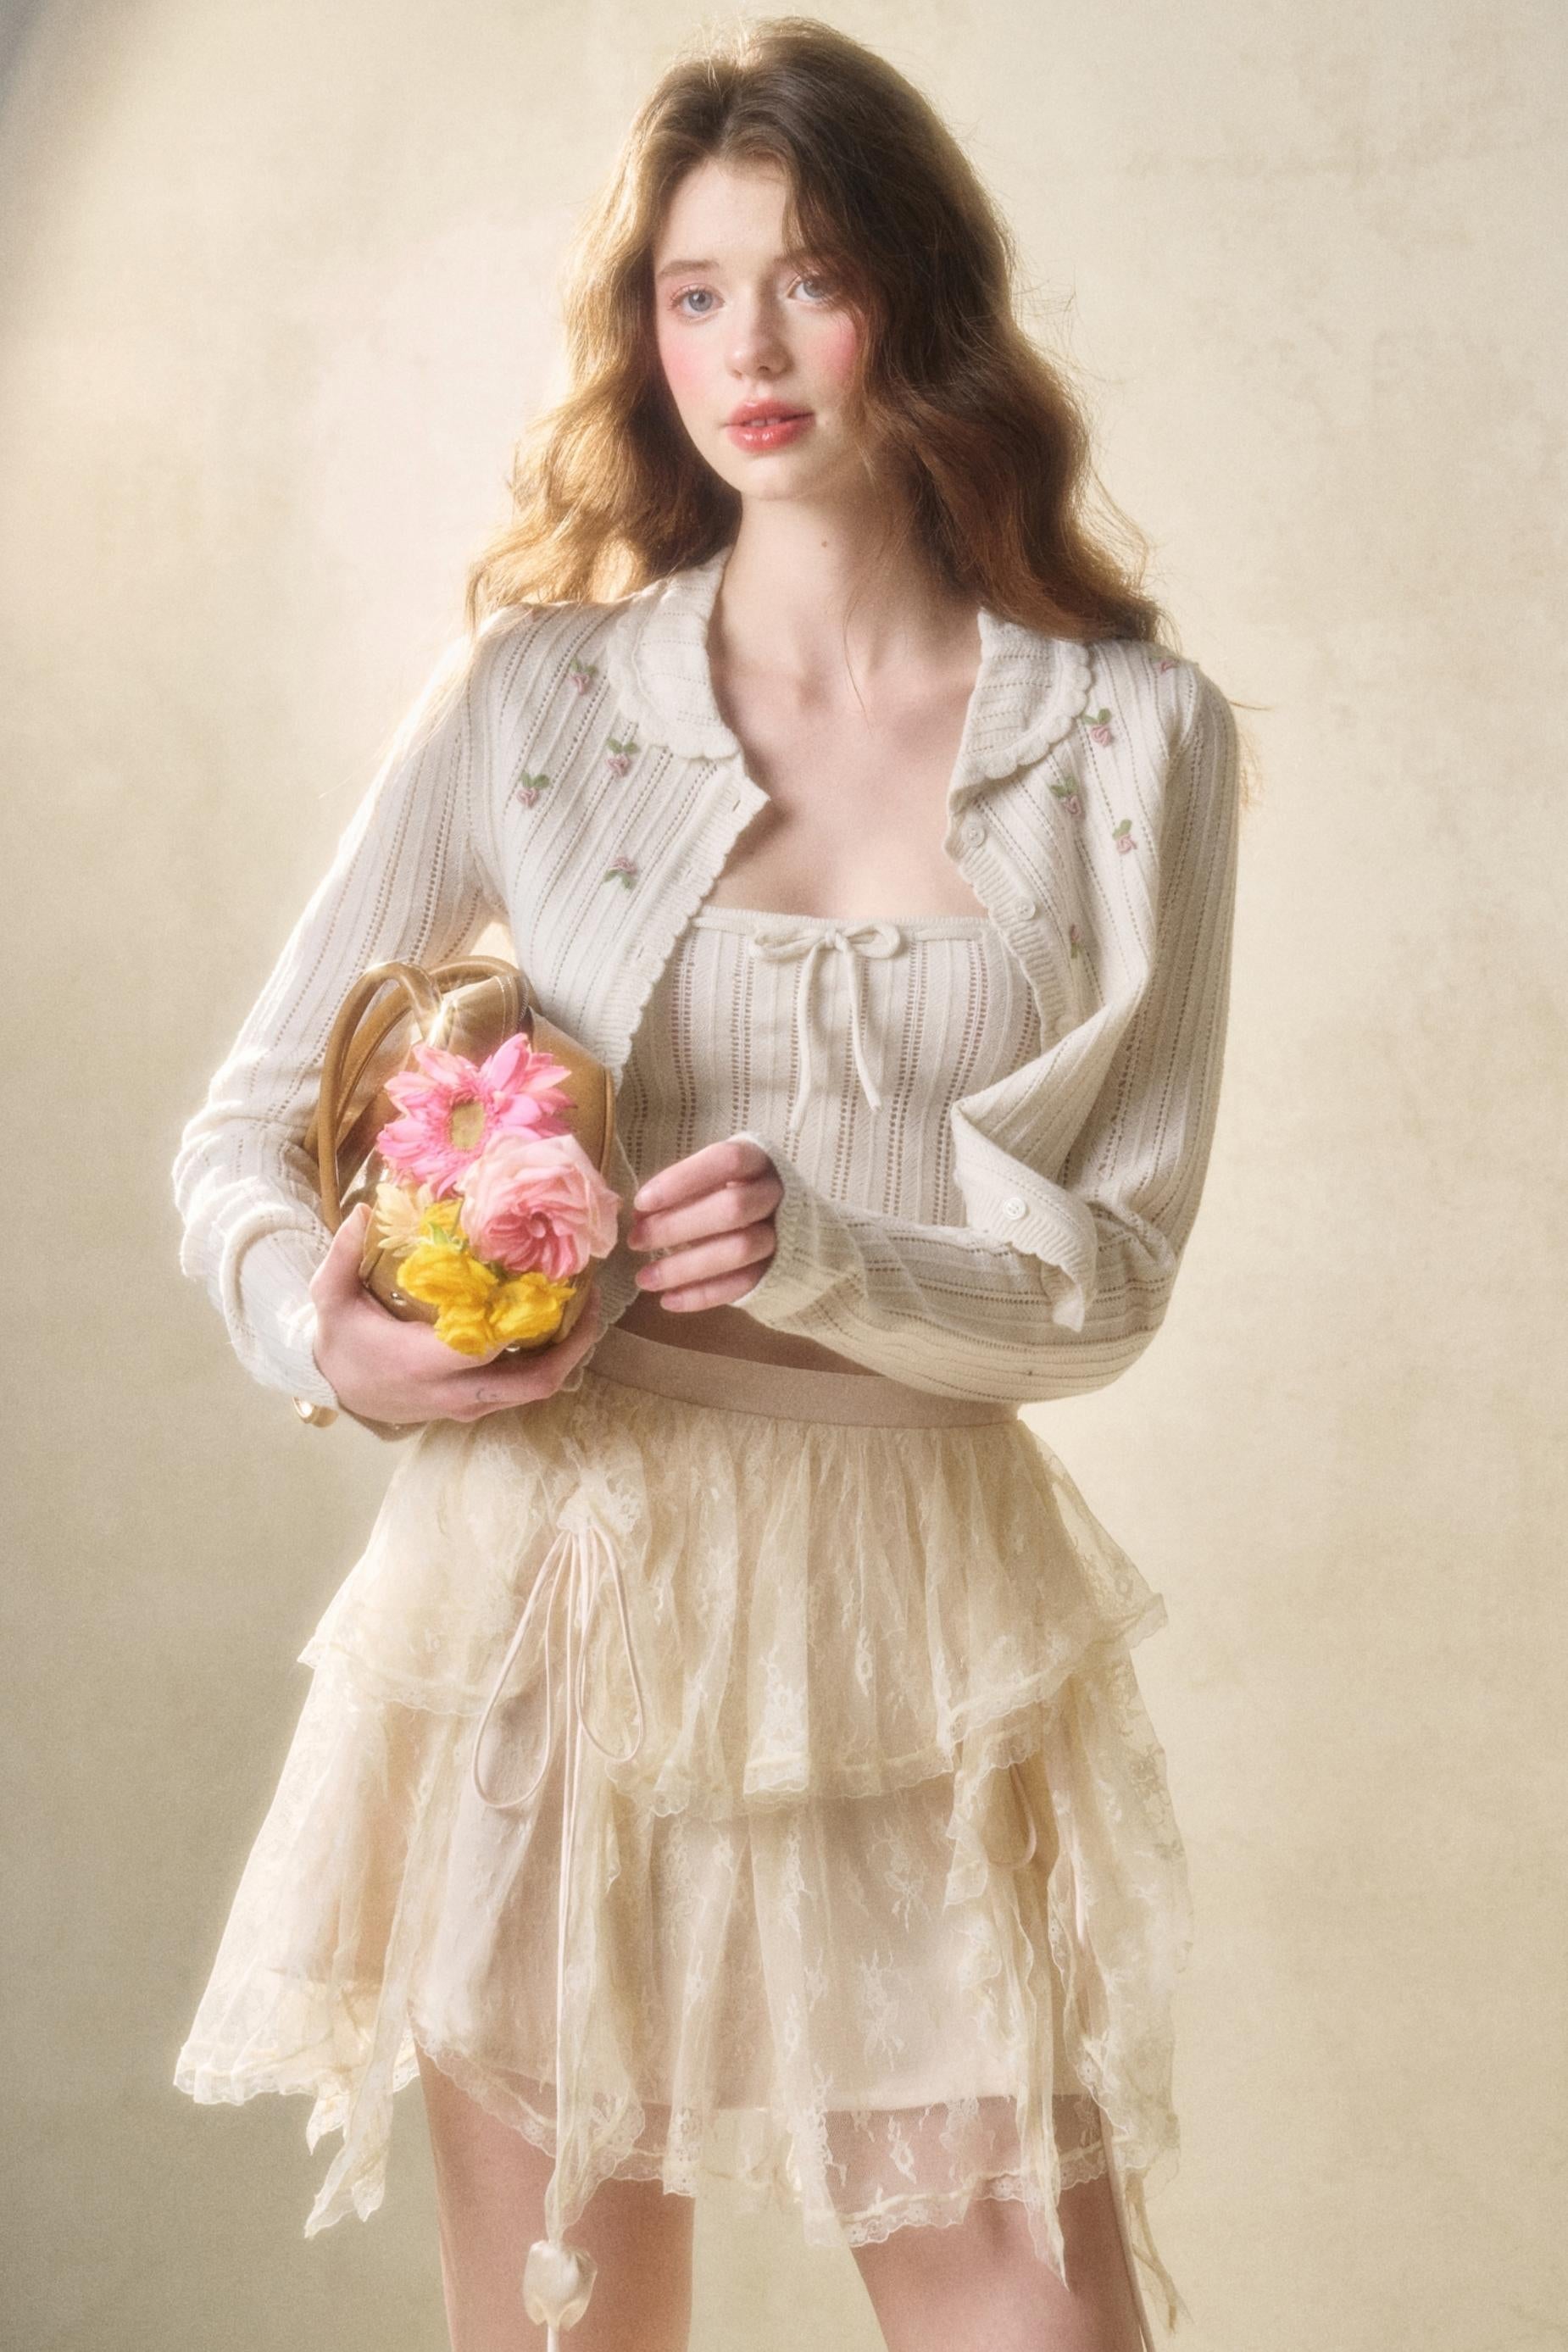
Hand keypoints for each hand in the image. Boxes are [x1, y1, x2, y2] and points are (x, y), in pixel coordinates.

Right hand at [308, 1202, 607, 1424]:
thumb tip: (363, 1210)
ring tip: (586, 1307)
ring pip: (535, 1391)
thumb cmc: (340, 1340)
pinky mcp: (475, 1408)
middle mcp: (454, 1392)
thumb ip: (342, 1254)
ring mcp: (468, 1405)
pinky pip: (523, 1390)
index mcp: (421, 1363)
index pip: (484, 1350)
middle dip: (573, 1347)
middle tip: (591, 1299)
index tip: (552, 1285)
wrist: (335, 1389)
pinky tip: (557, 1324)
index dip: (523, 1323)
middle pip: (533, 1383)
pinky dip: (548, 1361)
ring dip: (568, 1354)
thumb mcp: (330, 1296)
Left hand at [626, 1136, 781, 1310]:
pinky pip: (742, 1285)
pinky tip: (669, 1299)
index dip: (683, 1180)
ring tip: (645, 1278)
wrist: (778, 1220)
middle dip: (677, 1226)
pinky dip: (703, 1295)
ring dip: (685, 1267)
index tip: (642, 1202)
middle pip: (732, 1209)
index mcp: (758, 1160)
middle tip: (636, 1240)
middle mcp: (775, 1194)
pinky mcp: (776, 1269)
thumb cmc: (729, 1190)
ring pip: (739, 1250)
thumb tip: (640, 1214)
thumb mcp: (710, 1179)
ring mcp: (781, 1234)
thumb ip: (680, 1191)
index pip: (726, 1161)